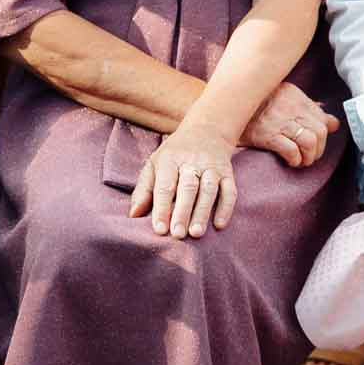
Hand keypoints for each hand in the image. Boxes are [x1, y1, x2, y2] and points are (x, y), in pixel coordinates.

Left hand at [130, 121, 238, 238]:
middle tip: (177, 235)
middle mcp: (192, 161)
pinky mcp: (227, 172)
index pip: (165, 186)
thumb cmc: (175, 154)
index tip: (159, 230)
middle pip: (188, 188)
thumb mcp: (155, 164)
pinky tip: (219, 225)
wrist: (206, 129)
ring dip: (203, 212)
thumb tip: (133, 215)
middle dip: (182, 212)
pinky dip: (226, 208)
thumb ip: (144, 190)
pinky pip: (229, 190)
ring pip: (209, 189)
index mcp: (170, 159)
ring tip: (196, 233)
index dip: (161, 208)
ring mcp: (212, 166)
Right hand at [241, 82, 340, 167]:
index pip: (323, 118)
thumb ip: (309, 108)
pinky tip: (290, 161)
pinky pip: (291, 150)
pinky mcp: (268, 136)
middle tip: (310, 156)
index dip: (325, 134)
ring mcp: (280, 123)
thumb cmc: (258, 104)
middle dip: (319, 149)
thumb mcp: (286, 97)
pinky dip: (295, 159)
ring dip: (309, 156)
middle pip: (320, 132)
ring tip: (302, 160)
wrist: (228, 107)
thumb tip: (333, 122)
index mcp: (296, 98)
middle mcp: (291, 109)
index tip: (318, 142)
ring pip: (310, 142)